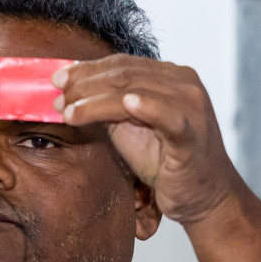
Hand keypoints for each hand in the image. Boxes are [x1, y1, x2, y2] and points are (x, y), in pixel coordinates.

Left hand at [53, 56, 239, 224]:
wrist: (204, 197)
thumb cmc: (166, 162)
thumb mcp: (130, 128)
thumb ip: (107, 107)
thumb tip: (68, 94)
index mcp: (170, 76)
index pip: (122, 64)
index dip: (87, 70)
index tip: (57, 80)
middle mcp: (183, 83)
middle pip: (125, 73)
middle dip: (85, 84)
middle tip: (56, 95)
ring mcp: (191, 105)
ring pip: (135, 90)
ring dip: (96, 100)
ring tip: (69, 111)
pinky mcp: (192, 132)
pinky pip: (166, 114)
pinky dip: (146, 107)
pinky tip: (125, 105)